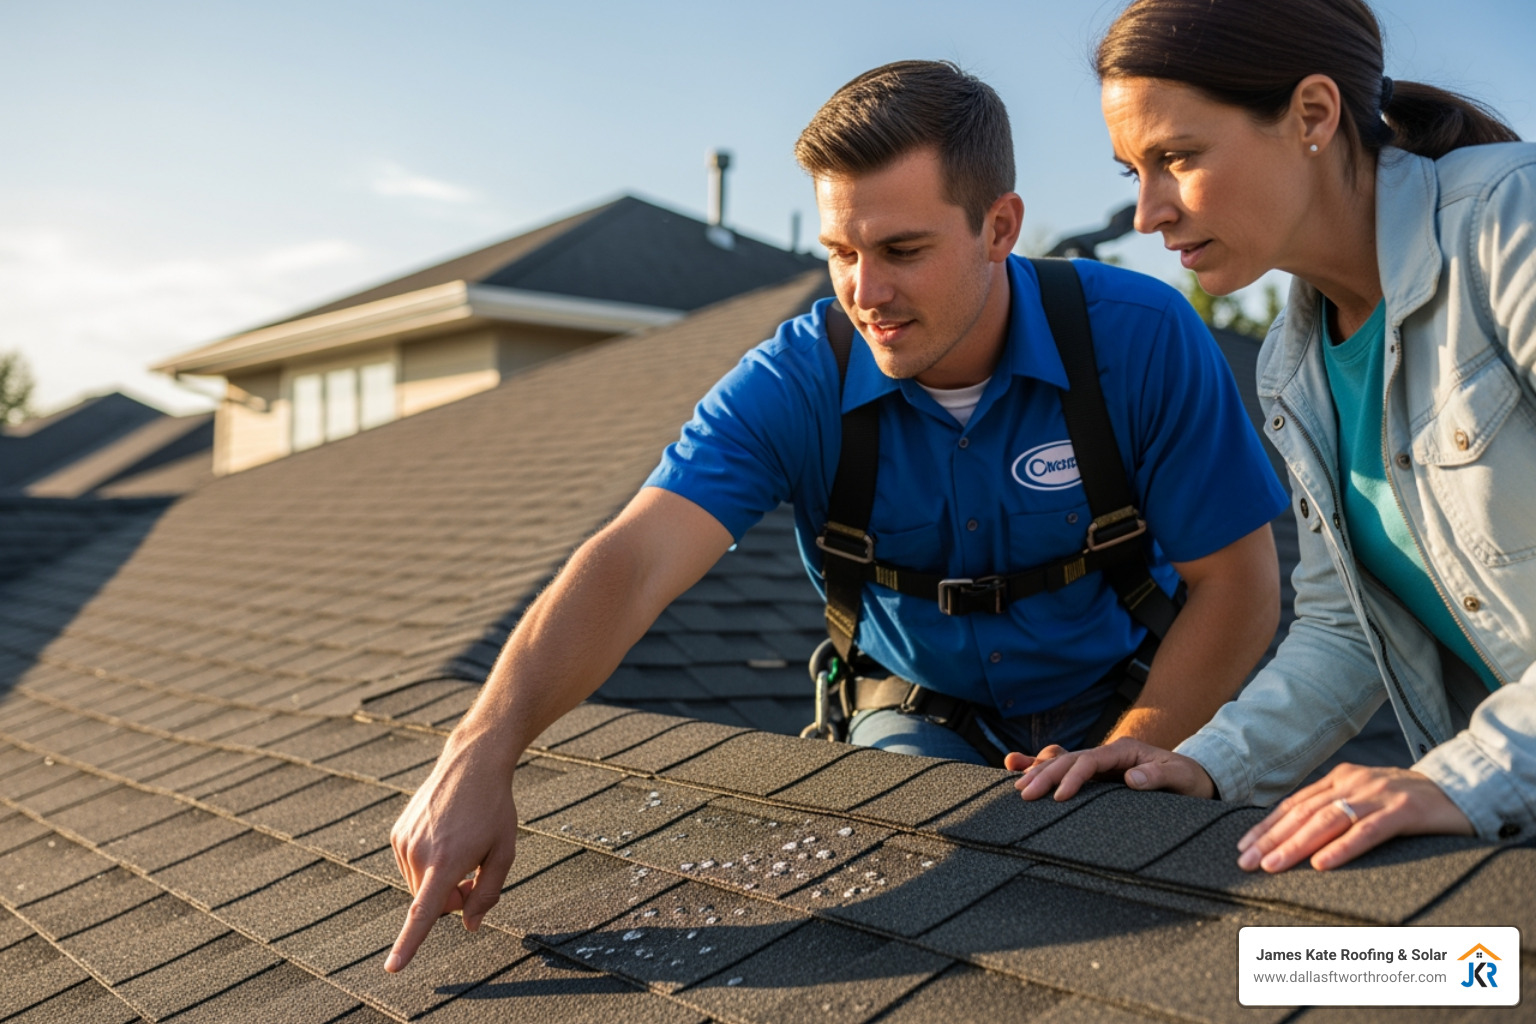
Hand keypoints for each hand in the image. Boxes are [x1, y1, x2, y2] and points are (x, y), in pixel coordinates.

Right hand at [386, 736, 520, 971]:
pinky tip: (446, 836)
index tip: (393, 967)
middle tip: (475, 871)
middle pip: (432, 903)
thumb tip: (470, 925)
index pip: (424, 913)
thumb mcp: (505, 851)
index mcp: (447, 862)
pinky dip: (428, 864)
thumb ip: (488, 893)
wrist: (471, 763)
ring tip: (462, 847)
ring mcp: (404, 842)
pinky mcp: (397, 833)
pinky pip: (411, 867)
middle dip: (453, 899)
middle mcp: (418, 853)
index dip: (409, 944)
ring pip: (420, 886)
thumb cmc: (494, 808)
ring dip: (440, 880)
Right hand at [1005, 738, 1215, 800]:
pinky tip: (1020, 769)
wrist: (1194, 777)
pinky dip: (1043, 768)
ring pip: (1062, 762)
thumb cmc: (1188, 778)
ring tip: (1015, 782)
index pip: (1090, 761)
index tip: (1060, 797)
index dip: (1072, 777)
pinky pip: (1066, 769)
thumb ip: (1157, 776)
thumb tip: (1131, 779)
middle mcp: (1107, 753)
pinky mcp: (1097, 774)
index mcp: (1123, 750)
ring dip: (1038, 770)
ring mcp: (1100, 763)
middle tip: (1024, 794)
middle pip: (1069, 759)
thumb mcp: (1180, 777)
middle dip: (1044, 774)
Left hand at [1236, 764, 1472, 872]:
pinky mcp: (1404, 810)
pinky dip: (1343, 848)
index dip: (1266, 826)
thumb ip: (1335, 810)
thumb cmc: (1407, 802)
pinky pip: (1368, 831)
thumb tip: (1294, 835)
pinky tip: (1323, 863)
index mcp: (1340, 778)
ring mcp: (1378, 794)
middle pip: (1303, 813)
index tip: (1242, 847)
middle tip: (1245, 862)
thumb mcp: (1364, 799)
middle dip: (1270, 838)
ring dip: (1296, 845)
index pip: (1294, 805)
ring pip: (1328, 821)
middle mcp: (1353, 782)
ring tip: (1273, 864)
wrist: (1459, 788)